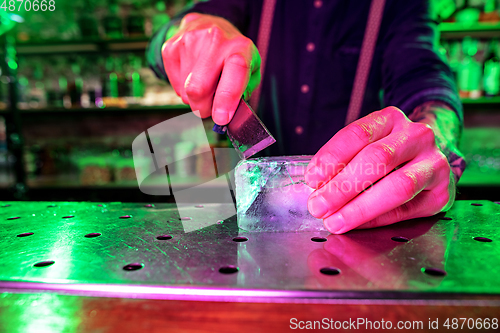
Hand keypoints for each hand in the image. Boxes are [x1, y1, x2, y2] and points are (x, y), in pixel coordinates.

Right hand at [162, 13, 260, 124]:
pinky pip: (174, 85)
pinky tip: (192, 76)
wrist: (208, 25)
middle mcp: (215, 39)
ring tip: (205, 84)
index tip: (221, 118)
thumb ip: (244, 93)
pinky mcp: (171, 48)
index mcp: (240, 47)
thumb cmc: (233, 55)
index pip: (235, 71)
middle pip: (199, 89)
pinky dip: (183, 90)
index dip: (227, 98)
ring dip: (195, 99)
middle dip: (204, 108)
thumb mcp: (250, 71)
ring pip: (186, 91)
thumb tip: (229, 115)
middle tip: (211, 109)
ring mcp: (189, 41)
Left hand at [305, 106, 455, 233]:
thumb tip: (316, 186)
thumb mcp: (366, 144)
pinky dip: (376, 219)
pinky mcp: (441, 193)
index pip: (358, 134)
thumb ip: (344, 160)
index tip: (312, 179)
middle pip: (378, 159)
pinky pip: (405, 209)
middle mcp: (417, 136)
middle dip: (342, 186)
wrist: (430, 159)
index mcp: (391, 119)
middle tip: (318, 206)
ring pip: (398, 185)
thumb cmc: (388, 153)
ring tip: (334, 220)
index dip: (332, 157)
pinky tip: (356, 224)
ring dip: (360, 207)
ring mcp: (434, 164)